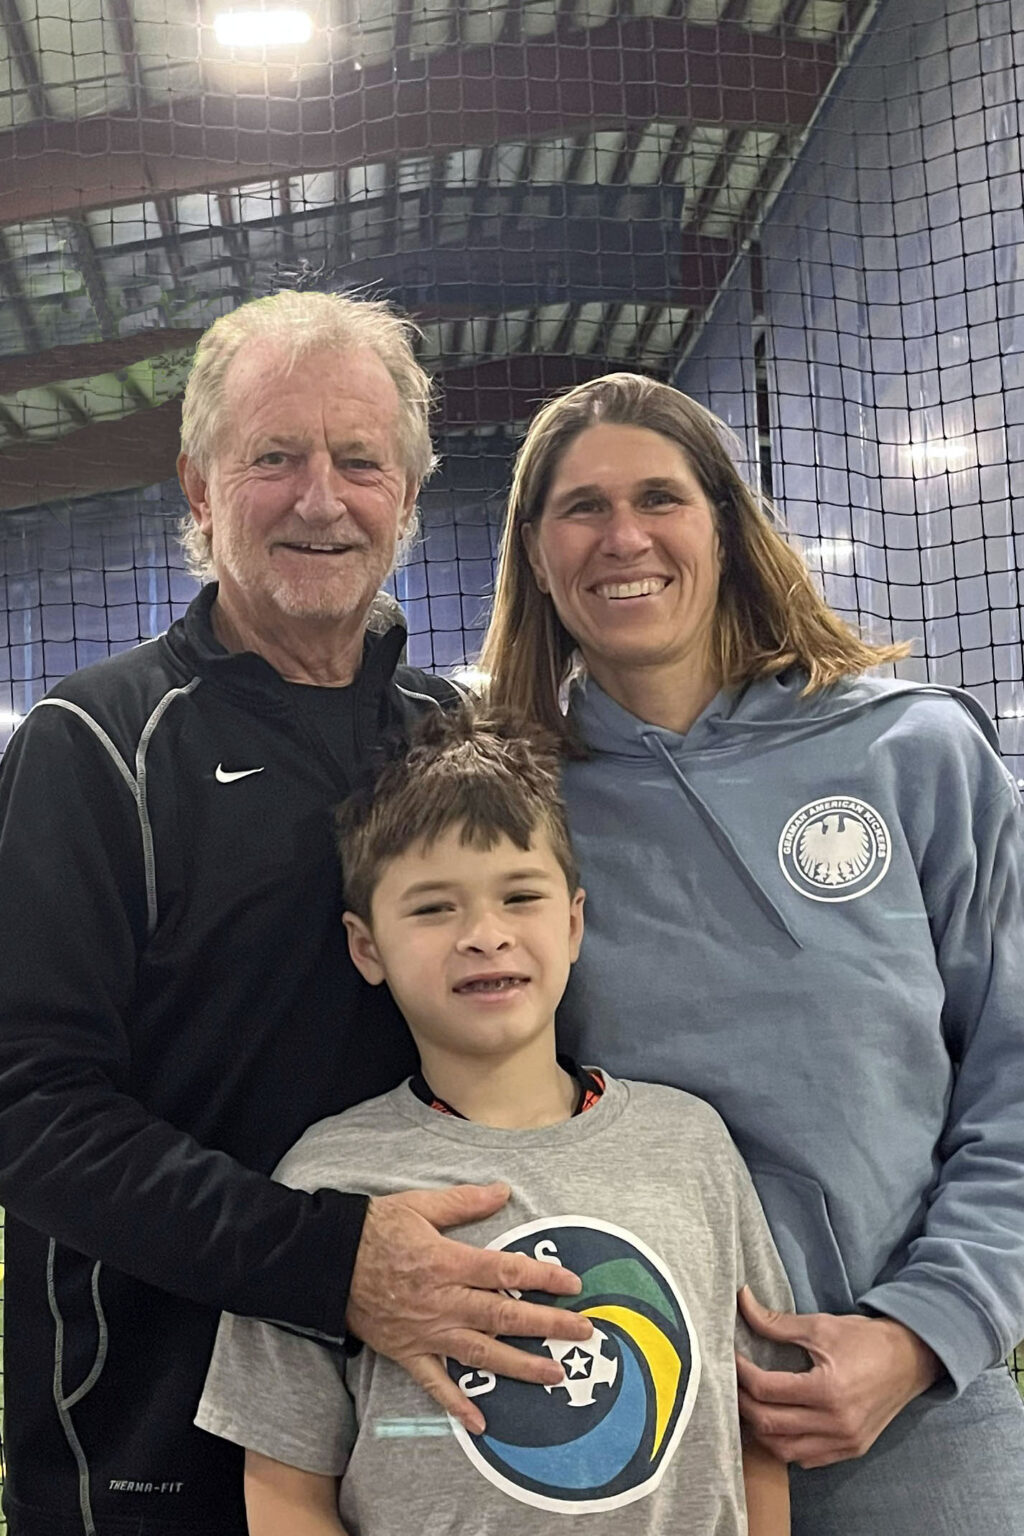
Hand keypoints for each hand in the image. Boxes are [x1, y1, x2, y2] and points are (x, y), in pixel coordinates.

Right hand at [346, 1182, 591, 1432]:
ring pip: (481, 1352)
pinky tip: (480, 1422)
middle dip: (548, 1325)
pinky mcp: (407, 1351)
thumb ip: (465, 1201)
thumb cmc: (375, 1228)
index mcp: (449, 1261)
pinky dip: (456, 1404)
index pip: (507, 1272)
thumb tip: (504, 1191)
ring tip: (554, 1374)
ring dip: (520, 1365)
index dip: (543, 1277)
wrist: (327, 1262)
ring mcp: (426, 1331)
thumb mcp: (420, 1204)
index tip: (573, 1284)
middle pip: (504, 1315)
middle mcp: (443, 1300)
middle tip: (583, 1332)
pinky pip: (434, 1383)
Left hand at [736, 1286, 941, 1468]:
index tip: (730, 1358)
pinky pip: (806, 1459)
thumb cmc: (866, 1339)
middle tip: (732, 1383)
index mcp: (827, 1390)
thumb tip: (742, 1301)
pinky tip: (778, 1425)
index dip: (741, 1374)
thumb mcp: (821, 1325)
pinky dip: (785, 1446)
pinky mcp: (851, 1450)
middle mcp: (835, 1423)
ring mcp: (844, 1442)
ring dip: (761, 1431)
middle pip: (769, 1425)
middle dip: (743, 1403)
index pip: (766, 1390)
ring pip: (784, 1451)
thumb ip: (777, 1322)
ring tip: (750, 1405)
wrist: (911, 1360)